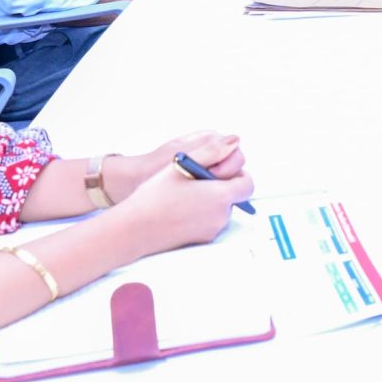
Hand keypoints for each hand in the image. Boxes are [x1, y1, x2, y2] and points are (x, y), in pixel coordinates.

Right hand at [110, 132, 254, 251]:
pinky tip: (180, 208)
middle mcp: (221, 216)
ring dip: (210, 199)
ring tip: (183, 193)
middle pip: (233, 196)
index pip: (247, 183)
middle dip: (220, 186)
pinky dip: (202, 213)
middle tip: (194, 179)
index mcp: (220, 196)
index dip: (236, 174)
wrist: (135, 229)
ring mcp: (212, 230)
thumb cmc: (155, 196)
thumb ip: (212, 150)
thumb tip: (234, 142)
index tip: (219, 169)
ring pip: (221, 209)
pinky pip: (210, 222)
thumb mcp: (183, 164)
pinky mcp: (202, 240)